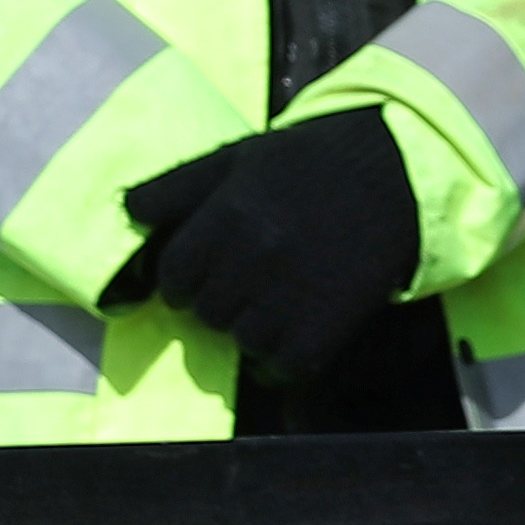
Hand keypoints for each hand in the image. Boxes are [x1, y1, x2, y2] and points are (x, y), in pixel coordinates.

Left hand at [119, 112, 422, 384]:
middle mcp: (255, 256)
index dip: (184, 277)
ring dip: (254, 328)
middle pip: (205, 312)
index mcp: (228, 214)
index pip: (173, 276)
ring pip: (242, 340)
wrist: (398, 173)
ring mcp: (292, 293)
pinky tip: (299, 328)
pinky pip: (284, 366)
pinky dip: (286, 357)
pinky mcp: (327, 324)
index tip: (207, 270)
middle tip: (252, 279)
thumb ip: (176, 186)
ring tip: (279, 300)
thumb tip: (126, 212)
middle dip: (220, 299)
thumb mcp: (239, 158)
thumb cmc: (309, 163)